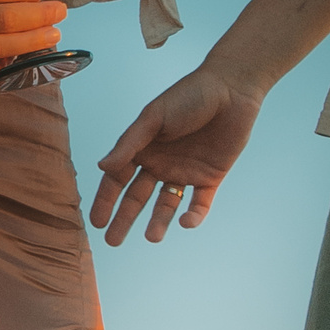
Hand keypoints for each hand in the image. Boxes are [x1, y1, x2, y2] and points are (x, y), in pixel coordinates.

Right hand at [91, 67, 262, 242]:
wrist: (232, 88)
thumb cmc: (189, 95)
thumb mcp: (154, 117)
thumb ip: (129, 143)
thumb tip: (102, 167)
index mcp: (143, 148)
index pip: (118, 179)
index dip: (106, 200)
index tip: (97, 222)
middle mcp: (160, 163)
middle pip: (137, 198)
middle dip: (125, 219)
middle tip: (113, 241)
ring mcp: (184, 172)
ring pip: (167, 204)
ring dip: (158, 221)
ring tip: (152, 238)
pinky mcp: (210, 178)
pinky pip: (199, 204)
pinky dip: (193, 216)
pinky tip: (186, 222)